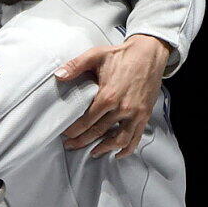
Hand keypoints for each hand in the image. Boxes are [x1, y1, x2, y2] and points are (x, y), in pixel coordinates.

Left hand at [55, 35, 170, 158]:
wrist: (149, 54)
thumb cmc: (121, 55)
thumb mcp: (95, 55)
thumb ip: (75, 66)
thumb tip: (58, 75)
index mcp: (108, 96)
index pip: (86, 120)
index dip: (74, 130)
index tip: (65, 134)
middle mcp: (122, 108)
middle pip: (99, 132)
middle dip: (82, 141)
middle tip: (70, 146)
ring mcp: (135, 114)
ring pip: (118, 140)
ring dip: (104, 149)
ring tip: (92, 153)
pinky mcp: (145, 115)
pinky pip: (135, 137)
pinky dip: (127, 148)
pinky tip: (117, 153)